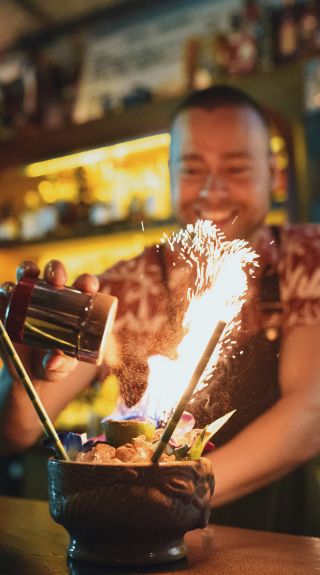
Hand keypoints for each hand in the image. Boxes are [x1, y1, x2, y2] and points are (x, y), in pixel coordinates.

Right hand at [0, 259, 99, 380]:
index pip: (83, 286)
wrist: (29, 373)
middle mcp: (51, 294)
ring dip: (27, 269)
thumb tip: (52, 361)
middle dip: (56, 270)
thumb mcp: (62, 366)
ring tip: (28, 274)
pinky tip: (6, 292)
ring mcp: (28, 297)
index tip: (88, 287)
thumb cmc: (56, 364)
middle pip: (55, 272)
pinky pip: (3, 293)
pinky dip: (4, 290)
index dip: (87, 282)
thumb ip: (61, 364)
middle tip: (56, 280)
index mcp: (75, 304)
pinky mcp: (7, 305)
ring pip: (27, 273)